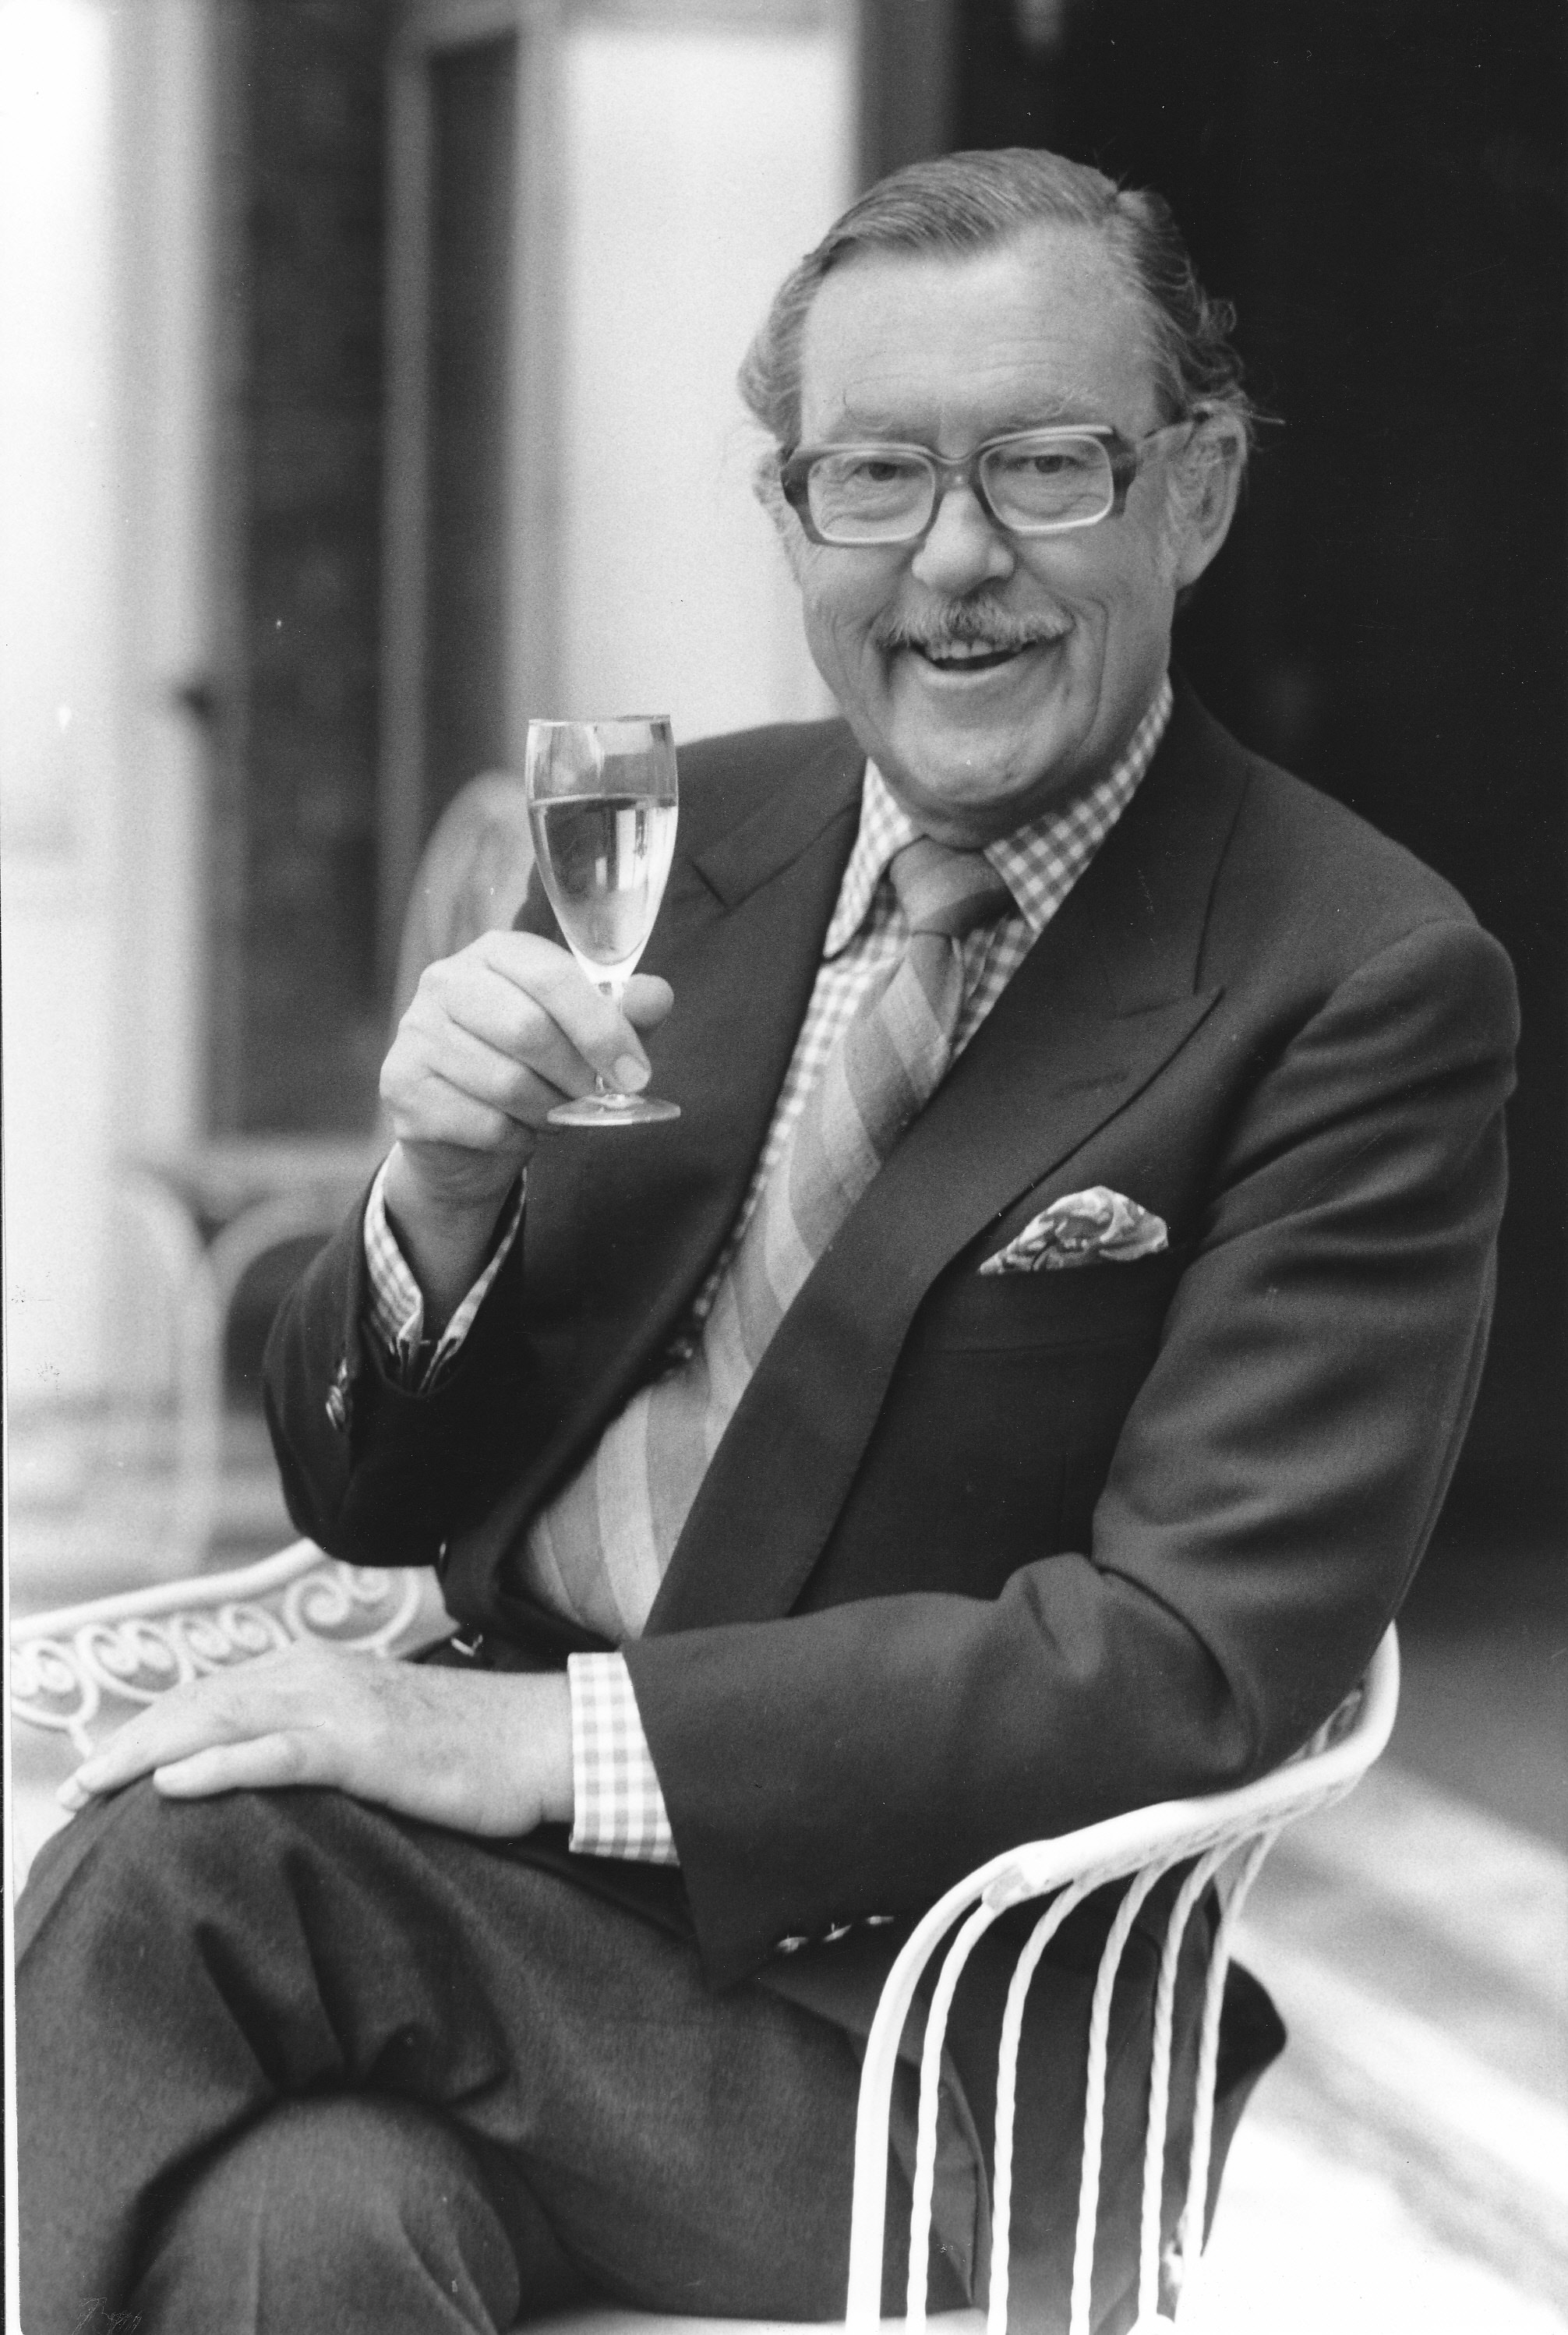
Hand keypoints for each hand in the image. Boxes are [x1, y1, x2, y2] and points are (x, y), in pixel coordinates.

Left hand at [58, 1644, 574, 1838]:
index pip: (212, 1698)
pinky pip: (276, 1754)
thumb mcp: (380, 1745)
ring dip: (146, 1754)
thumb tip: (272, 1783)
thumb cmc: (470, 1755)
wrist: (543, 1741)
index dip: (147, 1731)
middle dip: (126, 1745)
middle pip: (200, 1705)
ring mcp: (340, 1705)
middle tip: (69, 1794)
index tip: (96, 1775)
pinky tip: (170, 1785)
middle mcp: (318, 1676)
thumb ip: (322, 1749)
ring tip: (89, 1788)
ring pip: (221, 1722)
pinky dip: (217, 1766)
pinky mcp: (364, 1744)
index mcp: (318, 1674)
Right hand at [380, 931, 672, 1314]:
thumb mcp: (587, 1038)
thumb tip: (658, 995)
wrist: (466, 1135)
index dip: (602, 1028)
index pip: (553, 976)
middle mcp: (446, 980)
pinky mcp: (401, 1085)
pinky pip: (481, 1122)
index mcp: (497, 952)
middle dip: (576, 1077)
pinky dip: (515, 1138)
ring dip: (547, 1111)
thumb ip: (624, 1014)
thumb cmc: (534, 1069)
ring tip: (555, 1114)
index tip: (635, 1074)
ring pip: (505, 1083)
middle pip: (528, 1031)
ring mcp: (416, 1031)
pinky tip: (516, 1131)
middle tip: (595, 1101)